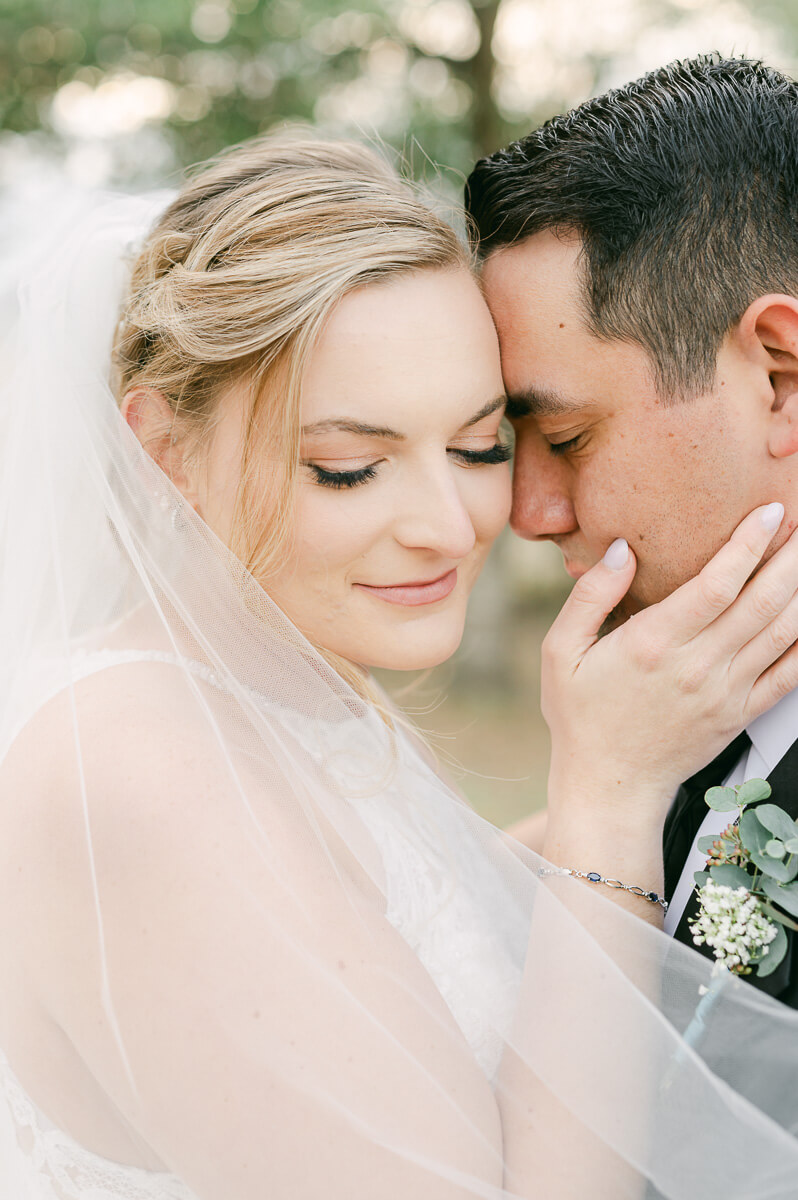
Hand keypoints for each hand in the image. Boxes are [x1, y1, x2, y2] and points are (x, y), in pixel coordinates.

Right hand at [542, 503, 797, 830]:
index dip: (749, 544)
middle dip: (791, 556)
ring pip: (782, 632)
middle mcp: (697, 666)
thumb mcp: (560, 651)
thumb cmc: (581, 716)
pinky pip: (790, 675)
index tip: (770, 512)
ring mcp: (725, 693)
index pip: (716, 584)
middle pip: (762, 601)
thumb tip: (624, 550)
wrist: (610, 785)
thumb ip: (590, 596)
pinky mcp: (740, 714)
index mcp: (654, 644)